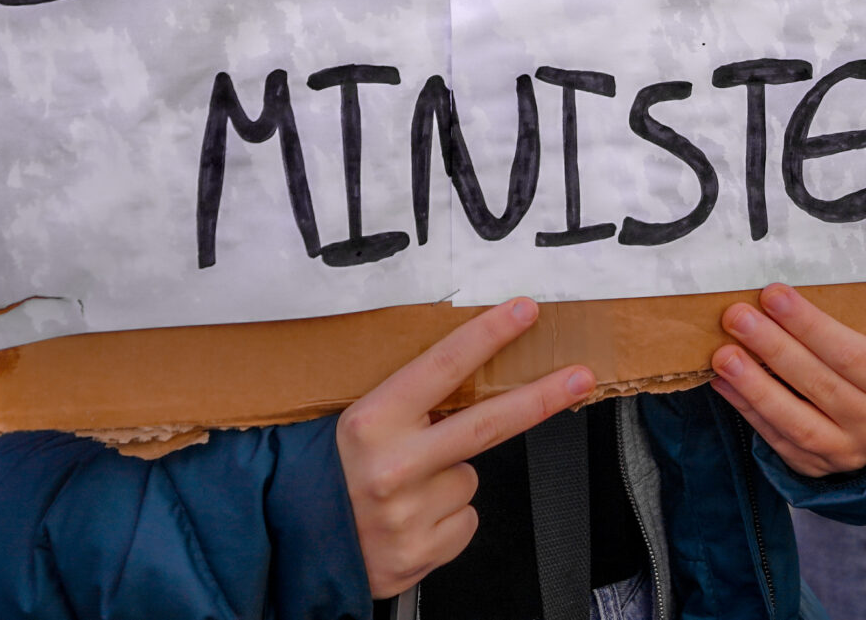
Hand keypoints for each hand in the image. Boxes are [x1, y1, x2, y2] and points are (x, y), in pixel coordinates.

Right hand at [340, 298, 594, 599]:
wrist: (285, 546)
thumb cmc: (322, 477)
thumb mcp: (354, 426)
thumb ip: (407, 405)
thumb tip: (473, 370)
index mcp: (371, 423)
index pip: (442, 368)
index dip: (488, 336)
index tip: (525, 311)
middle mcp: (391, 468)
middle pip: (487, 425)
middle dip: (542, 397)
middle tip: (580, 376)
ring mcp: (407, 515)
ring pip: (469, 478)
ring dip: (450, 479)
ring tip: (405, 488)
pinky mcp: (418, 554)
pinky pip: (464, 521)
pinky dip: (446, 519)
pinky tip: (411, 518)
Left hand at [712, 283, 865, 478]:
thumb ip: (837, 333)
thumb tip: (779, 301)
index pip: (849, 354)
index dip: (808, 324)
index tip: (773, 295)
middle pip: (819, 384)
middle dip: (773, 347)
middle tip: (737, 317)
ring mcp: (845, 452)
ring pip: (795, 420)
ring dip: (754, 384)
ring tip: (724, 355)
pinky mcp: (815, 468)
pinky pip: (777, 440)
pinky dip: (748, 410)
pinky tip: (725, 383)